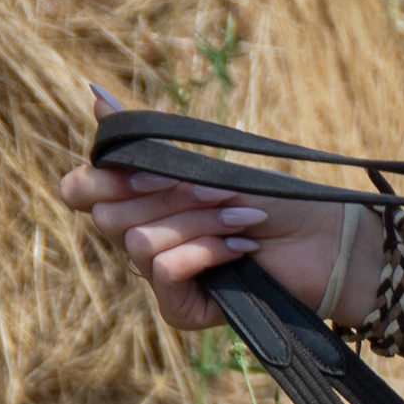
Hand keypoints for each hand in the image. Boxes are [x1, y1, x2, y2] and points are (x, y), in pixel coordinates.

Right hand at [56, 88, 370, 335]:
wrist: (325, 240)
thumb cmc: (269, 198)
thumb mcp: (201, 164)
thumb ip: (145, 143)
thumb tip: (94, 93)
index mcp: (137, 202)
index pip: (78, 191)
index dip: (101, 179)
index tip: (150, 170)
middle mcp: (141, 239)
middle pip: (107, 216)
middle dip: (168, 196)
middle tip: (218, 194)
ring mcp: (160, 278)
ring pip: (140, 244)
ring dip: (198, 224)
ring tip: (243, 221)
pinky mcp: (182, 310)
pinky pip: (165, 272)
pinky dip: (206, 252)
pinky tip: (241, 250)